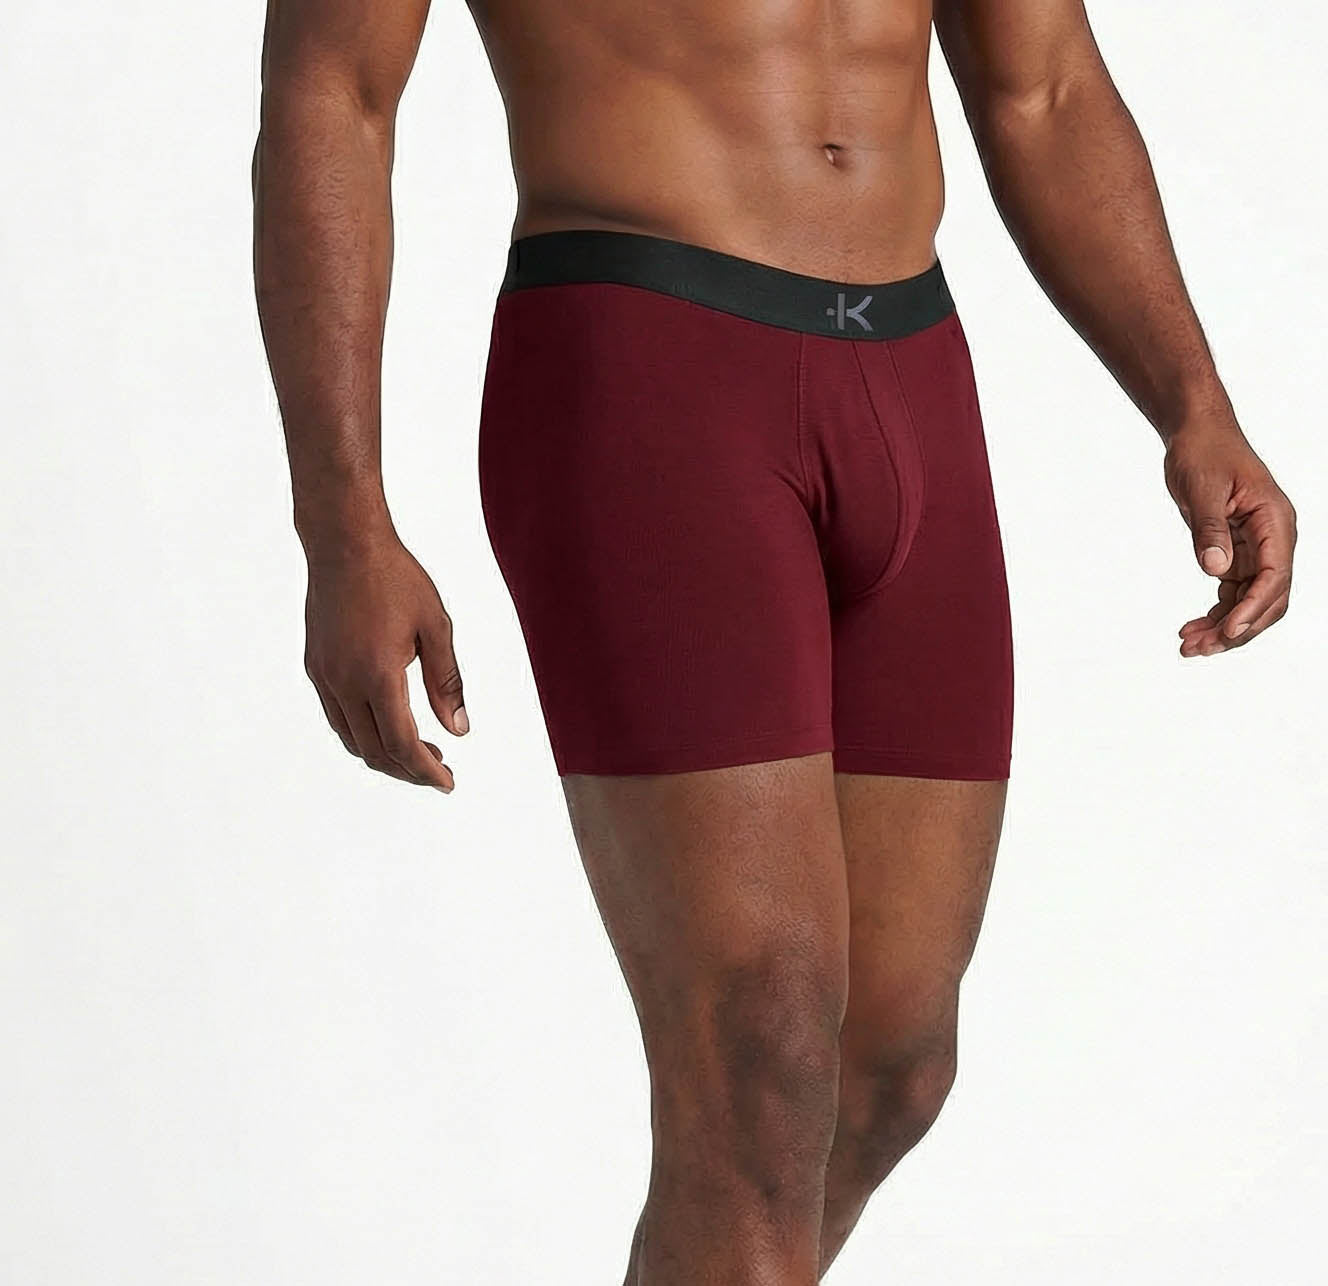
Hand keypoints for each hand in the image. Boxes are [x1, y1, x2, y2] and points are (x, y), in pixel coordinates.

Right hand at [302, 533, 466, 789]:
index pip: (402, 745)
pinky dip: (362, 734)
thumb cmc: (395, 577)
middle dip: (408, 770)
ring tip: (418, 752)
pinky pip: (337, 717)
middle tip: (439, 770)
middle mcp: (344, 682)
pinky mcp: (315, 666)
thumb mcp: (436, 627)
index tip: (447, 783)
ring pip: (351, 740)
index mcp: (378, 675)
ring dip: (384, 755)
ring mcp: (325, 676)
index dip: (426, 772)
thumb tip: (459, 729)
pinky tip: (386, 724)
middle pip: (375, 752)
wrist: (344, 543)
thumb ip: (447, 682)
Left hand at [1164, 422, 1295, 656]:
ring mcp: (1257, 548)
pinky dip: (1217, 613)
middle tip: (1199, 649)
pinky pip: (1234, 592)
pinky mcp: (1238, 552)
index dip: (1253, 609)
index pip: (1275, 576)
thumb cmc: (1203, 452)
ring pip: (1250, 601)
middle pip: (1268, 598)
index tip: (1228, 632)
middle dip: (1238, 629)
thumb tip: (1217, 570)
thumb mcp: (1201, 489)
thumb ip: (1209, 529)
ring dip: (1224, 627)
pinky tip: (1192, 629)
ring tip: (1189, 646)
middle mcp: (1273, 538)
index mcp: (1275, 521)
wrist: (1197, 434)